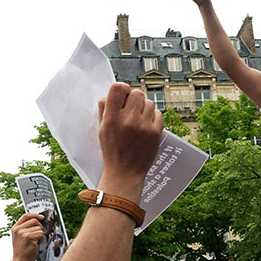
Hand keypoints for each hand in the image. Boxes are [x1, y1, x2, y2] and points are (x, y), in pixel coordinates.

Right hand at [11, 213, 45, 260]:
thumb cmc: (22, 250)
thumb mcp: (20, 237)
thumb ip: (25, 228)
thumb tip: (37, 220)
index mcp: (15, 228)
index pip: (26, 216)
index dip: (35, 215)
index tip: (41, 217)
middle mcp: (18, 229)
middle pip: (34, 221)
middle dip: (40, 227)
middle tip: (38, 235)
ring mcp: (23, 233)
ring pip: (39, 228)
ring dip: (40, 235)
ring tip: (35, 242)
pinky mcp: (29, 237)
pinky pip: (41, 234)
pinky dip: (41, 239)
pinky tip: (36, 244)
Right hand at [97, 83, 163, 202]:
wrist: (125, 173)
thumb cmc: (113, 151)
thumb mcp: (102, 130)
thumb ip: (104, 110)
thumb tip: (109, 95)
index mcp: (111, 118)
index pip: (118, 88)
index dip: (122, 89)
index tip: (123, 96)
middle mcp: (128, 120)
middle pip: (137, 93)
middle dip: (134, 99)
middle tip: (132, 109)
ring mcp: (144, 126)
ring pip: (149, 103)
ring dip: (144, 108)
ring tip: (139, 120)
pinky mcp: (156, 132)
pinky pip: (158, 113)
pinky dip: (153, 117)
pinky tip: (147, 125)